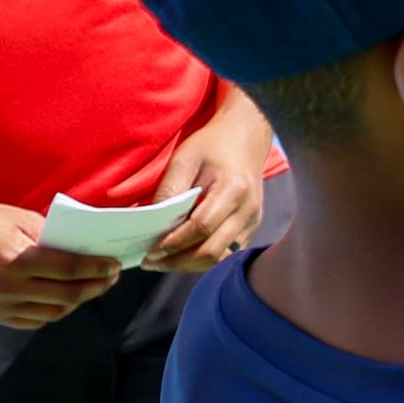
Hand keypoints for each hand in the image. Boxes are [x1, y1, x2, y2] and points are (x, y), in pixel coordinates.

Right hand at [0, 191, 123, 329]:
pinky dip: (53, 311)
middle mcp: (5, 288)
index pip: (68, 269)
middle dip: (95, 286)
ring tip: (91, 286)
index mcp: (13, 259)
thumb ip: (50, 236)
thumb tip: (85, 249)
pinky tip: (64, 298)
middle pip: (66, 295)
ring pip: (52, 313)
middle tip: (111, 277)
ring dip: (77, 301)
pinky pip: (32, 320)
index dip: (97, 268)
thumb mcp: (16, 218)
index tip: (115, 265)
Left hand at [139, 101, 273, 271]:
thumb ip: (170, 190)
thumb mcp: (184, 159)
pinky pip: (227, 253)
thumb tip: (154, 225)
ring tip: (163, 262)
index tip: (150, 250)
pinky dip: (203, 259)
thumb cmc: (212, 145)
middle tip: (151, 262)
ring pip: (220, 258)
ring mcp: (253, 221)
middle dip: (178, 261)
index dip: (175, 243)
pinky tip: (182, 255)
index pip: (202, 227)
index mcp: (234, 189)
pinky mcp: (251, 227)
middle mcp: (248, 210)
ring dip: (189, 265)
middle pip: (212, 251)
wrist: (245, 137)